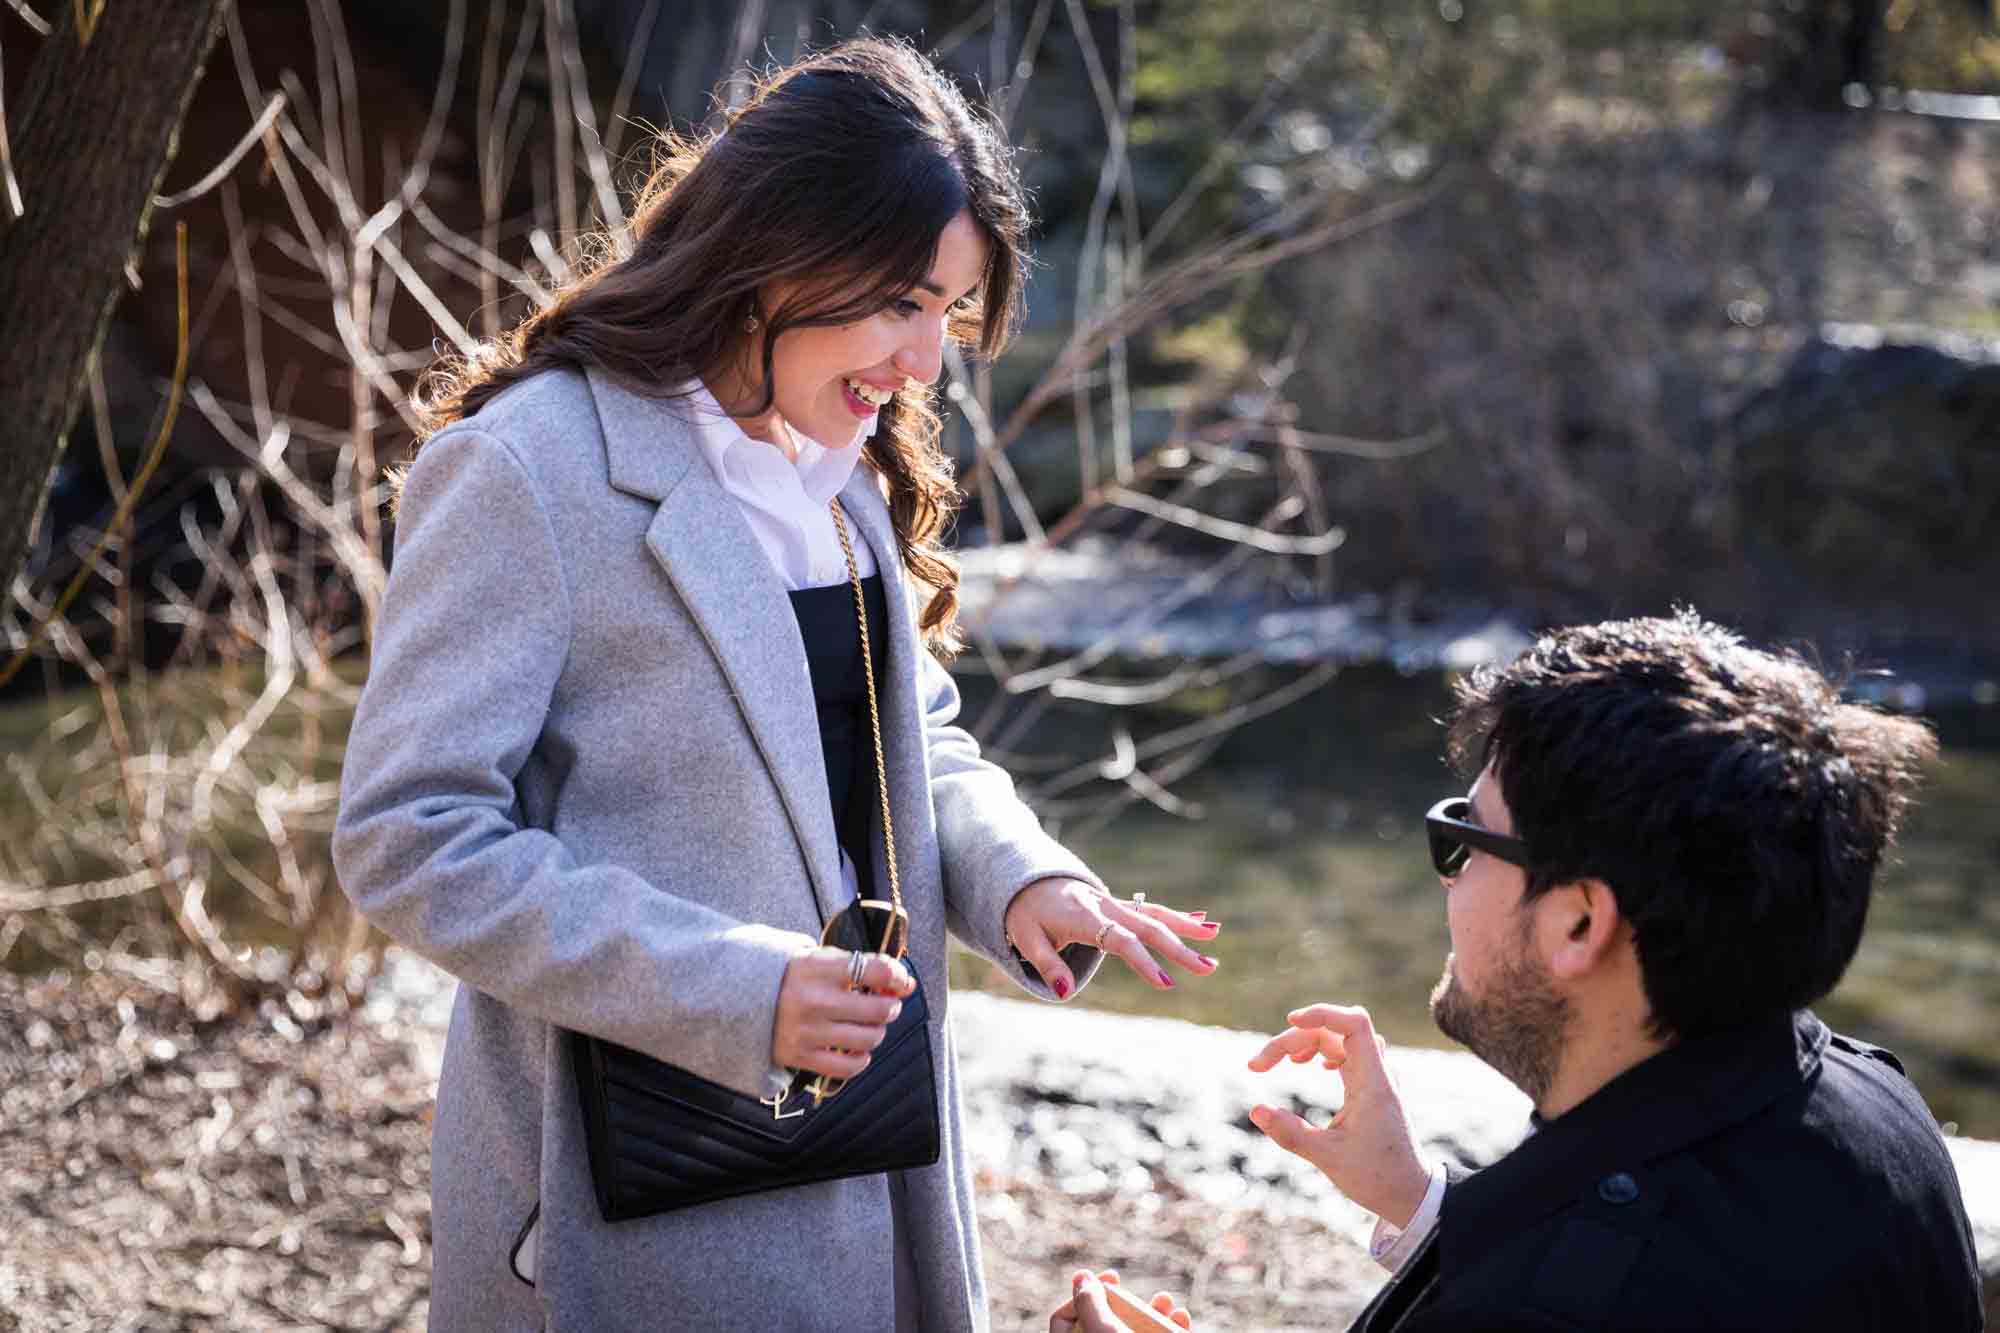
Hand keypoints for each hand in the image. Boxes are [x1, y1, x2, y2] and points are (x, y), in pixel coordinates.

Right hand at [771, 946, 915, 1079]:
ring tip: (867, 1025)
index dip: (897, 976)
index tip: (898, 981)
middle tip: (884, 1004)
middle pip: (880, 1010)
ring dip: (876, 1031)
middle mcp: (814, 1001)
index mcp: (818, 969)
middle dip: (890, 1007)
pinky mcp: (802, 1057)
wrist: (744, 1001)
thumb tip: (906, 984)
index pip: (877, 971)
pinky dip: (861, 1059)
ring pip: (870, 1038)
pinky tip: (854, 1048)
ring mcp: (808, 1032)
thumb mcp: (821, 960)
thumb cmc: (795, 979)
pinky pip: (850, 1067)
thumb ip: (863, 966)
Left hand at [1004, 878, 1218, 997]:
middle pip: (1147, 926)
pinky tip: (1200, 922)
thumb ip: (1047, 966)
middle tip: (1207, 968)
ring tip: (1214, 937)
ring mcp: (1113, 903)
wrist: (1025, 881)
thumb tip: (1065, 993)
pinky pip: (1150, 909)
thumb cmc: (1025, 915)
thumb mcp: (1026, 940)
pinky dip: (1176, 915)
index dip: (1143, 961)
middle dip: (1179, 947)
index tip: (1165, 982)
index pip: (1120, 940)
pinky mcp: (1117, 905)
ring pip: (1154, 913)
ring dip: (1185, 926)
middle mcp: (1104, 906)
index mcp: (1083, 917)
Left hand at [1050, 1270, 1191, 1331]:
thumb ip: (1089, 1302)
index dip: (1080, 1295)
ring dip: (1153, 1310)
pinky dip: (1171, 1326)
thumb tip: (1081, 1276)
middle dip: (1122, 1298)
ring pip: (1133, 1330)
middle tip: (1124, 1286)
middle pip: (1101, 1321)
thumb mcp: (1102, 1329)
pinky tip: (1181, 1318)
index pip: (1063, 1321)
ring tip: (1167, 1301)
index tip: (1106, 1282)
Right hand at [1246, 1004, 1429, 1225]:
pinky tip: (1309, 1064)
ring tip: (1280, 1062)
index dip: (1322, 1013)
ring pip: (1338, 1040)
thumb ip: (1291, 1134)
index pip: (1354, 1023)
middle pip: (1333, 1031)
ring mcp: (1377, 1078)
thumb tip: (1255, 1110)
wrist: (1411, 1193)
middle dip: (1293, 1039)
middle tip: (1258, 1066)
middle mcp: (1378, 1074)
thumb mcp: (1328, 1158)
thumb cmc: (1377, 1178)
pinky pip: (1347, 1051)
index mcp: (1373, 1083)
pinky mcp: (1372, 1087)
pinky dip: (1322, 1050)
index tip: (1290, 1021)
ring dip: (1306, 1042)